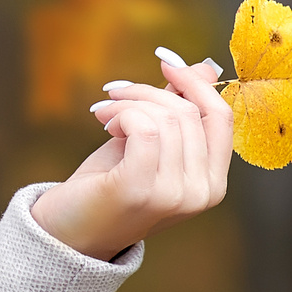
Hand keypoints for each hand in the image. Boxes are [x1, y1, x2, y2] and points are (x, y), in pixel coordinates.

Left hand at [30, 46, 233, 260]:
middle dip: (147, 91)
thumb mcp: (151, 142)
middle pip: (188, 112)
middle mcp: (201, 193)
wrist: (69, 229)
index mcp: (213, 184)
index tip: (164, 61)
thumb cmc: (110, 183)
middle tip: (113, 94)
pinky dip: (122, 114)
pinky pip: (144, 128)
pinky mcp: (141, 189)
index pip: (221, 117)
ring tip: (105, 112)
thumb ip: (179, 110)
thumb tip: (206, 68)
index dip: (195, 82)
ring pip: (165, 117)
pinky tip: (105, 122)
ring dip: (127, 102)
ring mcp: (174, 195)